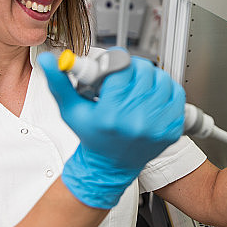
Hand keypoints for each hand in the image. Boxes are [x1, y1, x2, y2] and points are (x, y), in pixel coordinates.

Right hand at [38, 50, 184, 208]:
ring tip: (138, 86)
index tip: (115, 66)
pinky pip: (177, 96)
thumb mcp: (70, 110)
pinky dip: (167, 91)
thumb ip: (59, 82)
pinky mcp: (172, 130)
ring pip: (163, 80)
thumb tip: (49, 59)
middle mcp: (136, 122)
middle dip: (134, 69)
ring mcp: (157, 127)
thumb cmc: (92, 137)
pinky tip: (152, 96)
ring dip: (151, 78)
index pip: (124, 68)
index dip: (118, 62)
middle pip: (145, 71)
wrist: (110, 167)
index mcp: (111, 115)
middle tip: (125, 76)